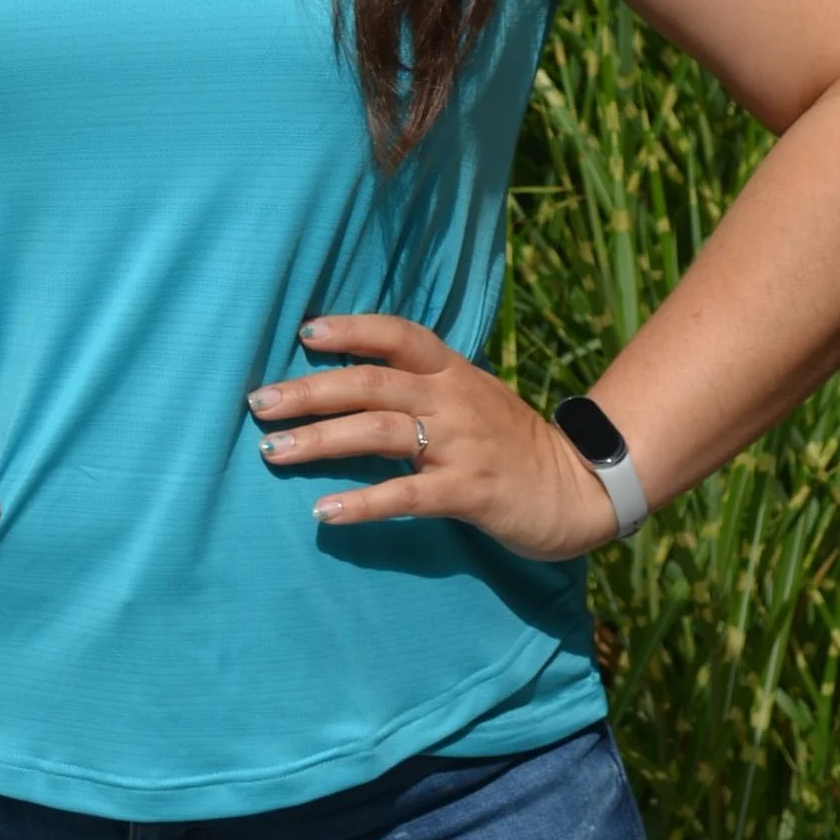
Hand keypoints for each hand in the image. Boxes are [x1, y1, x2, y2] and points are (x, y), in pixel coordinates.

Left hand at [247, 313, 618, 561]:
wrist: (580, 489)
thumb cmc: (511, 444)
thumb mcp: (471, 398)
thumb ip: (422, 387)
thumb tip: (352, 382)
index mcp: (452, 371)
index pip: (397, 334)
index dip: (351, 328)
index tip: (304, 333)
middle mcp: (453, 398)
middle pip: (371, 382)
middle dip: (310, 391)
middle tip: (259, 403)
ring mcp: (462, 444)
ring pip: (379, 432)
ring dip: (320, 441)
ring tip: (273, 452)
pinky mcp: (470, 491)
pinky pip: (407, 494)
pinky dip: (363, 502)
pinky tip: (325, 511)